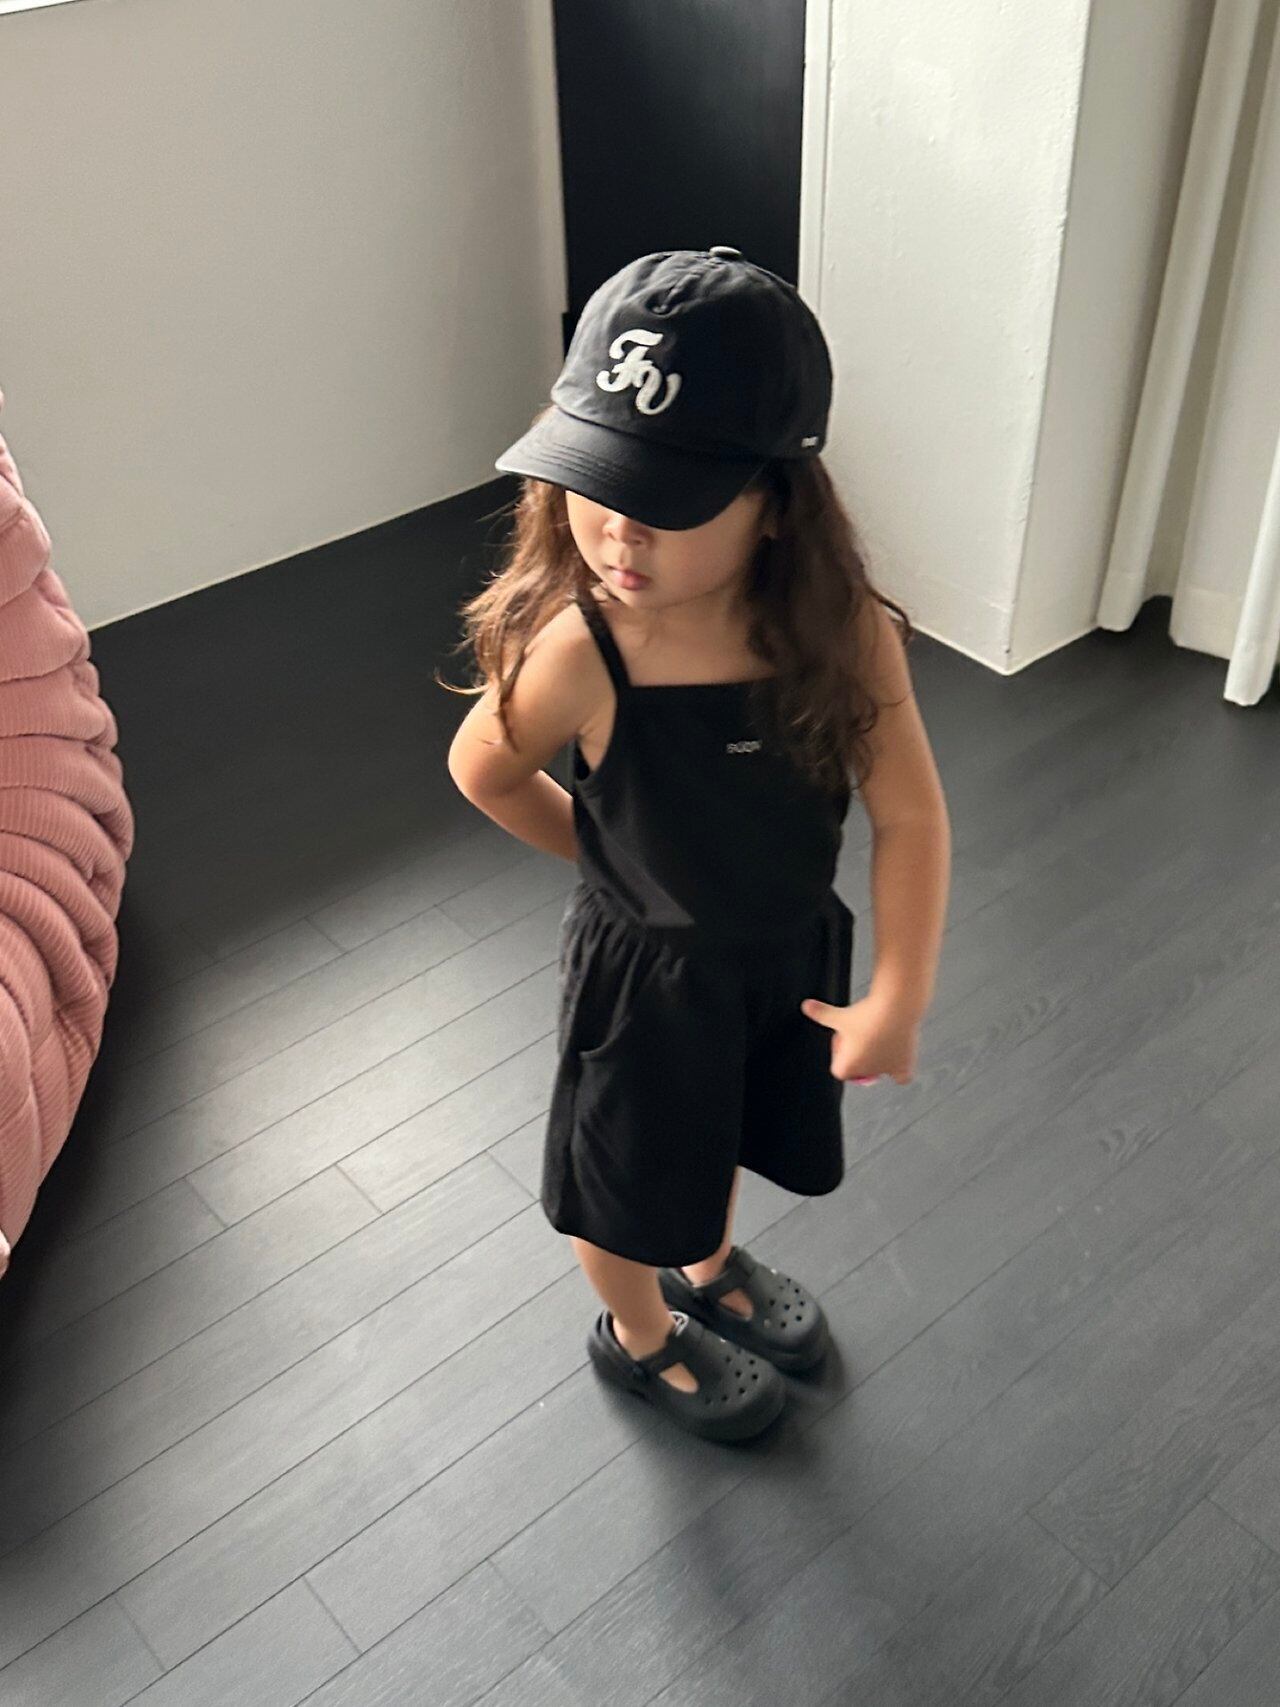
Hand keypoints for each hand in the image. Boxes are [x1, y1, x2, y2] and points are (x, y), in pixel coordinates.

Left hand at [799, 992, 919, 1084]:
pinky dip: (900, 1071)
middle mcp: (868, 1072)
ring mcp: (887, 1069)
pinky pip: (901, 1077)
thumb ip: (821, 1014)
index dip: (839, 1054)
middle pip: (860, 1070)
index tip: (844, 1037)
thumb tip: (805, 1005)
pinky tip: (898, 1059)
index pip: (839, 1069)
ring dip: (877, 1061)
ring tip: (878, 1039)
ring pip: (879, 1073)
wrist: (895, 1007)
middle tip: (862, 1034)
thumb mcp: (839, 1015)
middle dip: (859, 1056)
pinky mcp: (904, 1064)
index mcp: (849, 1067)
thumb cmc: (866, 1014)